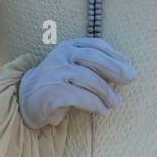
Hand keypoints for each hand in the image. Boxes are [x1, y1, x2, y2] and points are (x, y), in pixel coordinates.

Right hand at [17, 37, 136, 129]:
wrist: (26, 99)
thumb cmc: (57, 83)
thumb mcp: (74, 68)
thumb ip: (93, 66)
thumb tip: (125, 71)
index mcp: (68, 46)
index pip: (96, 45)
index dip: (115, 55)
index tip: (129, 66)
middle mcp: (61, 55)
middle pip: (94, 58)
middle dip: (115, 69)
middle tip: (130, 79)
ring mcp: (56, 72)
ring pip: (88, 78)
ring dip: (106, 92)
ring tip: (116, 103)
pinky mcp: (52, 91)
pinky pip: (79, 96)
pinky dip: (95, 104)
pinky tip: (103, 111)